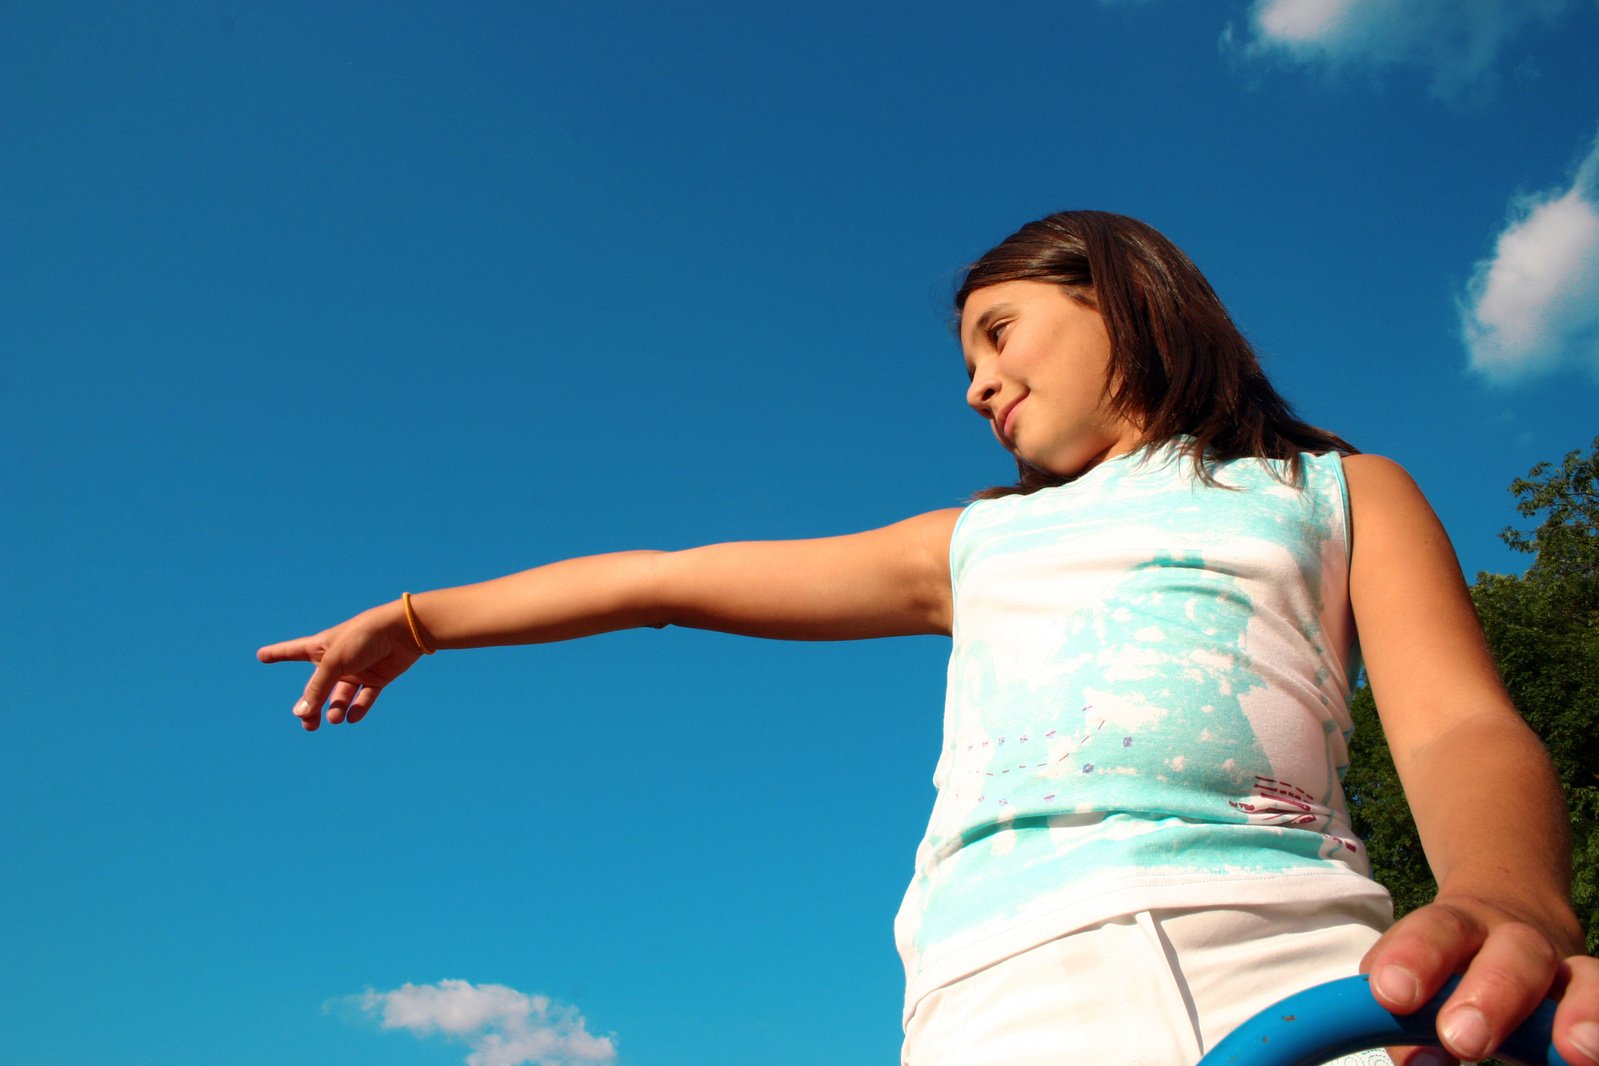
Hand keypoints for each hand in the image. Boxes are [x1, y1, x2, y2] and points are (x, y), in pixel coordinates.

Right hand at [257, 601, 422, 730]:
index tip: (261, 655)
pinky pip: (364, 698)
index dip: (277, 653)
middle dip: (310, 706)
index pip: (294, 651)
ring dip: (335, 710)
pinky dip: (358, 708)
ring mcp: (358, 670)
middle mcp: (338, 660)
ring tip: (334, 718)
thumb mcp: (335, 662)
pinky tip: (352, 717)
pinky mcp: (378, 677)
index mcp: (322, 647)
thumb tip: (301, 713)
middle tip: (307, 723)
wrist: (403, 631)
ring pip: (340, 697)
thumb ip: (318, 688)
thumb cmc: (364, 637)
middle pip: (317, 687)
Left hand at [1361, 893, 1597, 1063]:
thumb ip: (1406, 1022)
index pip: (1434, 930)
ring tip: (1575, 1051)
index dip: (1414, 957)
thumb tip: (1419, 1064)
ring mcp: (1560, 965)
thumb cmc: (1447, 966)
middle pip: (1509, 952)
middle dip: (1489, 996)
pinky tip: (1591, 1054)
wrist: (1507, 919)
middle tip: (1463, 1039)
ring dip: (1578, 1011)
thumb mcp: (1417, 978)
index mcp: (1453, 927)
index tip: (1392, 994)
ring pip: (1577, 975)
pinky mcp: (1590, 988)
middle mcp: (1510, 938)